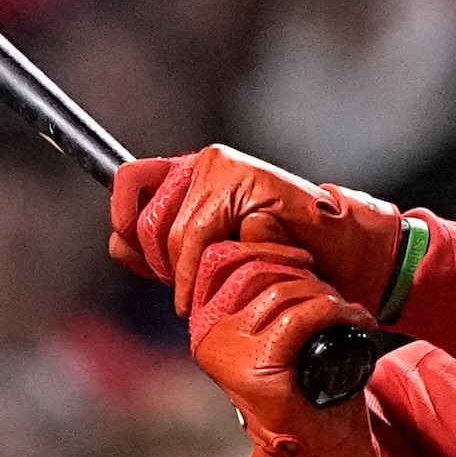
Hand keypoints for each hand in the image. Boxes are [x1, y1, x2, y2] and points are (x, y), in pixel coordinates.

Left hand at [111, 146, 411, 315]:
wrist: (337, 257)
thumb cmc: (279, 258)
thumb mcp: (209, 257)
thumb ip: (162, 250)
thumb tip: (117, 241)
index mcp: (191, 174)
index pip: (129, 179)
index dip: (122, 216)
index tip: (130, 246)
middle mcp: (203, 164)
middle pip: (146, 218)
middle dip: (158, 264)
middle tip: (183, 288)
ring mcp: (223, 170)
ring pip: (170, 232)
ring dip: (180, 275)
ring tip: (203, 292)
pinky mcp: (242, 183)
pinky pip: (196, 237)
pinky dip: (193, 275)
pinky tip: (204, 291)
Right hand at [184, 242, 377, 456]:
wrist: (319, 448)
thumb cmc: (304, 385)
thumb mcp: (276, 327)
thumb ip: (261, 288)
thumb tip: (263, 226)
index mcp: (204, 321)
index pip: (222, 258)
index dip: (266, 246)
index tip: (302, 260)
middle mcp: (206, 337)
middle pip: (251, 268)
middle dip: (298, 269)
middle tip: (329, 290)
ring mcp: (229, 356)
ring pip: (279, 291)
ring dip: (324, 293)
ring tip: (346, 310)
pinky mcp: (258, 374)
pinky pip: (299, 318)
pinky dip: (335, 311)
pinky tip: (356, 319)